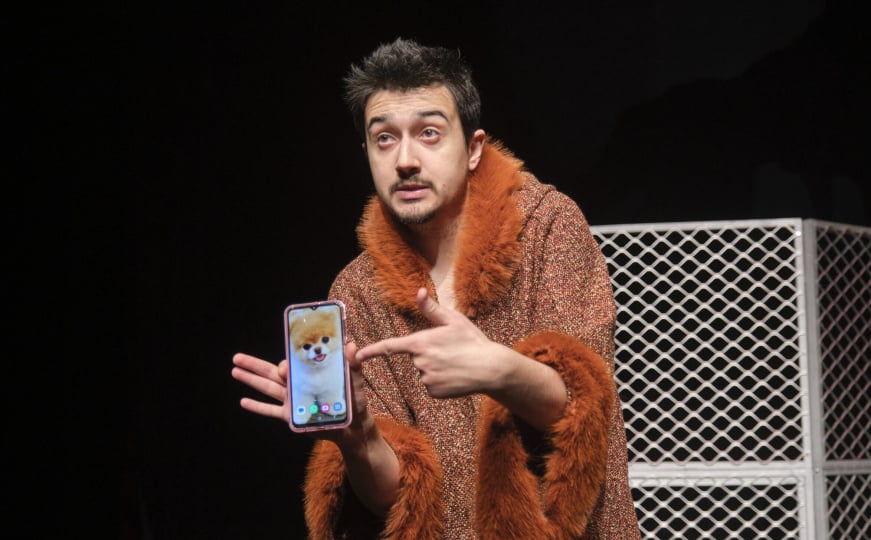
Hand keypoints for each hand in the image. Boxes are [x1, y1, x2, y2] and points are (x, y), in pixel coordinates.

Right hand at [231, 344, 374, 444]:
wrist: (353, 427)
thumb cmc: (354, 402)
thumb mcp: (355, 382)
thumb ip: (352, 364)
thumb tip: (350, 344)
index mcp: (310, 373)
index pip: (291, 363)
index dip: (285, 363)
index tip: (284, 366)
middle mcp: (298, 385)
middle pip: (271, 372)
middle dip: (254, 364)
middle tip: (236, 357)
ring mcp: (292, 400)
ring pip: (267, 387)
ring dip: (250, 380)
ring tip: (234, 371)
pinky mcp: (291, 416)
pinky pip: (271, 410)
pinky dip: (258, 407)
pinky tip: (243, 402)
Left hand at [356, 287, 503, 397]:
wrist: (491, 368)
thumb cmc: (472, 340)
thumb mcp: (453, 320)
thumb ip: (431, 309)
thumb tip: (418, 291)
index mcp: (421, 342)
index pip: (391, 347)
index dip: (372, 351)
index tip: (357, 355)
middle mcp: (420, 362)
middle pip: (415, 358)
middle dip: (428, 355)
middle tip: (450, 351)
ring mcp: (426, 379)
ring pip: (424, 373)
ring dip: (435, 369)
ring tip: (455, 363)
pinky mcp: (434, 392)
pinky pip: (431, 386)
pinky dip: (441, 382)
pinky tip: (455, 376)